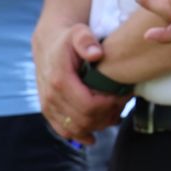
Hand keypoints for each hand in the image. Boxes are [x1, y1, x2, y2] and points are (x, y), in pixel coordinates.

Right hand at [36, 23, 121, 144]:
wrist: (48, 44)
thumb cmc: (68, 39)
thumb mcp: (78, 33)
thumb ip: (87, 41)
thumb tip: (97, 54)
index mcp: (59, 80)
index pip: (89, 106)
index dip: (109, 106)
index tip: (122, 96)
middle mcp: (51, 96)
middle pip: (85, 120)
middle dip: (106, 116)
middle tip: (122, 105)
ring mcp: (48, 106)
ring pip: (76, 128)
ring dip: (97, 125)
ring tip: (113, 115)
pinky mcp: (48, 111)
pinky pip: (64, 131)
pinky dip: (80, 135)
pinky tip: (92, 137)